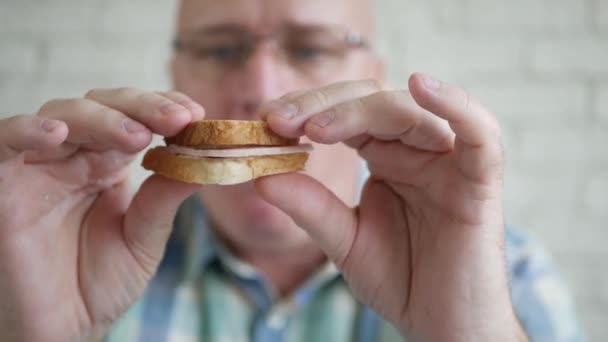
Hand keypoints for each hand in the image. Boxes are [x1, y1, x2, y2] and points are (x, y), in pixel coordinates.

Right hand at [0, 89, 203, 341]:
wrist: (57, 331)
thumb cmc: (96, 286)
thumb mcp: (142, 240)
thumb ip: (163, 199)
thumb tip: (204, 160)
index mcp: (107, 166)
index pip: (134, 118)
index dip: (162, 108)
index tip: (195, 114)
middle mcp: (73, 158)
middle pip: (103, 108)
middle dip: (143, 107)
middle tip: (178, 119)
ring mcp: (37, 167)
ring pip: (62, 116)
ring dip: (101, 118)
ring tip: (137, 135)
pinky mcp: (2, 184)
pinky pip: (3, 142)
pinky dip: (26, 131)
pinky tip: (57, 134)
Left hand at [257, 74, 527, 340]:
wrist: (443, 326)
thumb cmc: (401, 280)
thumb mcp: (343, 240)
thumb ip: (310, 207)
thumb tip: (261, 177)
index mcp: (385, 157)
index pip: (346, 114)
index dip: (307, 109)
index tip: (266, 121)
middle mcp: (416, 151)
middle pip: (373, 101)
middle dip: (323, 105)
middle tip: (280, 120)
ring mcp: (448, 162)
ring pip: (410, 112)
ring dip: (361, 111)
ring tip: (316, 127)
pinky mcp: (480, 182)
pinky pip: (480, 134)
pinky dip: (456, 106)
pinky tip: (422, 85)